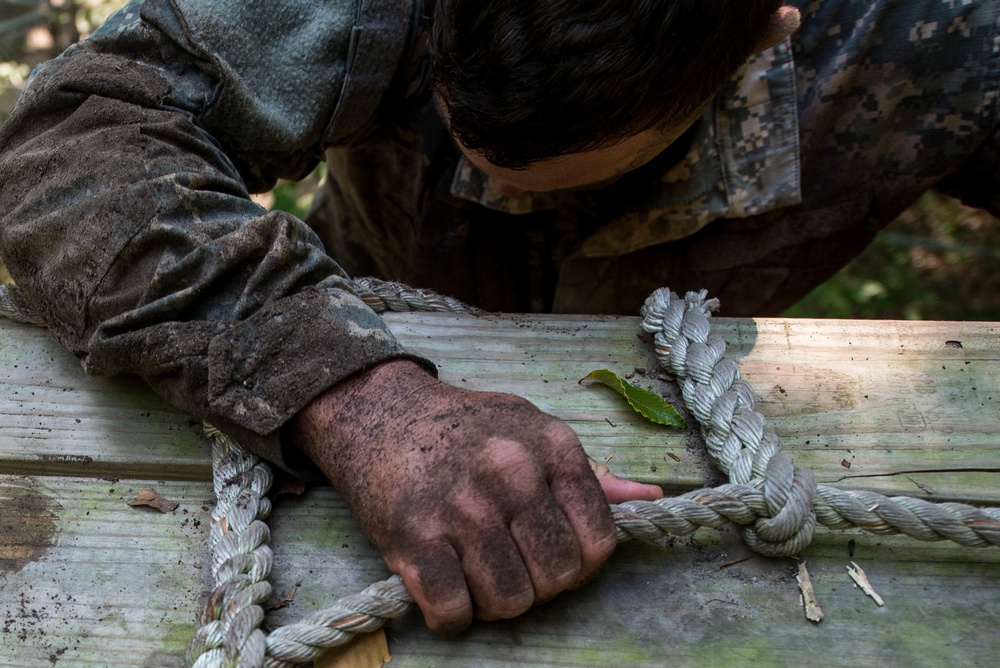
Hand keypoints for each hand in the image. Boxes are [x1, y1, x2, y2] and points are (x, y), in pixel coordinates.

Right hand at [290, 360, 656, 632]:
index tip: (557, 556)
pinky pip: (453, 612)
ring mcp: (460, 507)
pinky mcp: (412, 539)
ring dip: (495, 600)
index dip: (583, 562)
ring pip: (509, 601)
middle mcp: (511, 473)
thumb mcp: (531, 428)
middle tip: (512, 563)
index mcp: (551, 445)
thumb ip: (589, 473)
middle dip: (540, 584)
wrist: (377, 412)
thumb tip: (649, 498)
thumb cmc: (463, 427)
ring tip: (477, 570)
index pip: (599, 538)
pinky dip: (452, 614)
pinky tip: (446, 584)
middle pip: (557, 576)